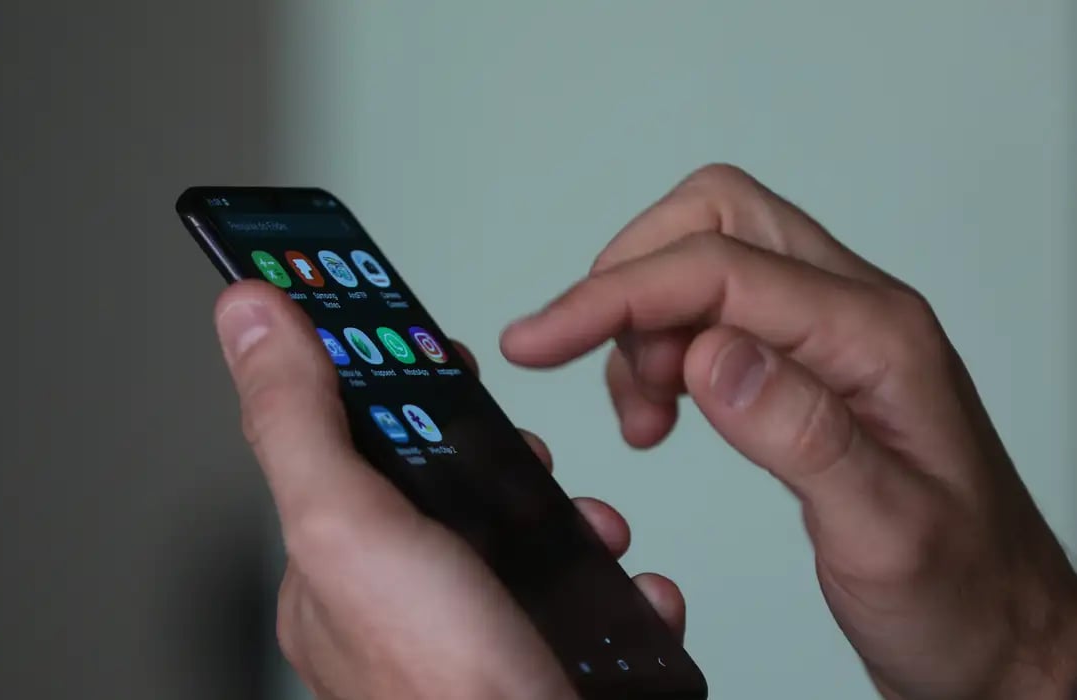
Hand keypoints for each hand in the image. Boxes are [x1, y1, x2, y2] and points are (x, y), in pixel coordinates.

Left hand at [212, 281, 686, 699]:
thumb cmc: (442, 690)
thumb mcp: (349, 527)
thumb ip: (298, 420)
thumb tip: (249, 315)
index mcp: (334, 564)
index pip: (345, 437)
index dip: (387, 379)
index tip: (427, 340)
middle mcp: (394, 597)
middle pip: (440, 478)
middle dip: (497, 449)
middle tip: (523, 450)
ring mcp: (466, 627)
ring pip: (514, 530)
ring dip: (565, 511)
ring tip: (587, 522)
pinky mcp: (531, 653)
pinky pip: (570, 588)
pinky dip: (603, 576)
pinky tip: (620, 585)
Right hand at [501, 164, 1076, 699]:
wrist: (1002, 633)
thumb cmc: (961, 595)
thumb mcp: (886, 534)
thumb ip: (802, 434)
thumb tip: (710, 353)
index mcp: (877, 341)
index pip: (720, 270)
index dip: (616, 295)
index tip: (538, 340)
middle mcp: (856, 315)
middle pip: (718, 220)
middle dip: (631, 279)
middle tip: (584, 361)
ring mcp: (832, 335)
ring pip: (709, 258)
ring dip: (644, 320)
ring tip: (642, 415)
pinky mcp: (809, 365)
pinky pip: (716, 312)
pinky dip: (663, 347)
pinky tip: (662, 413)